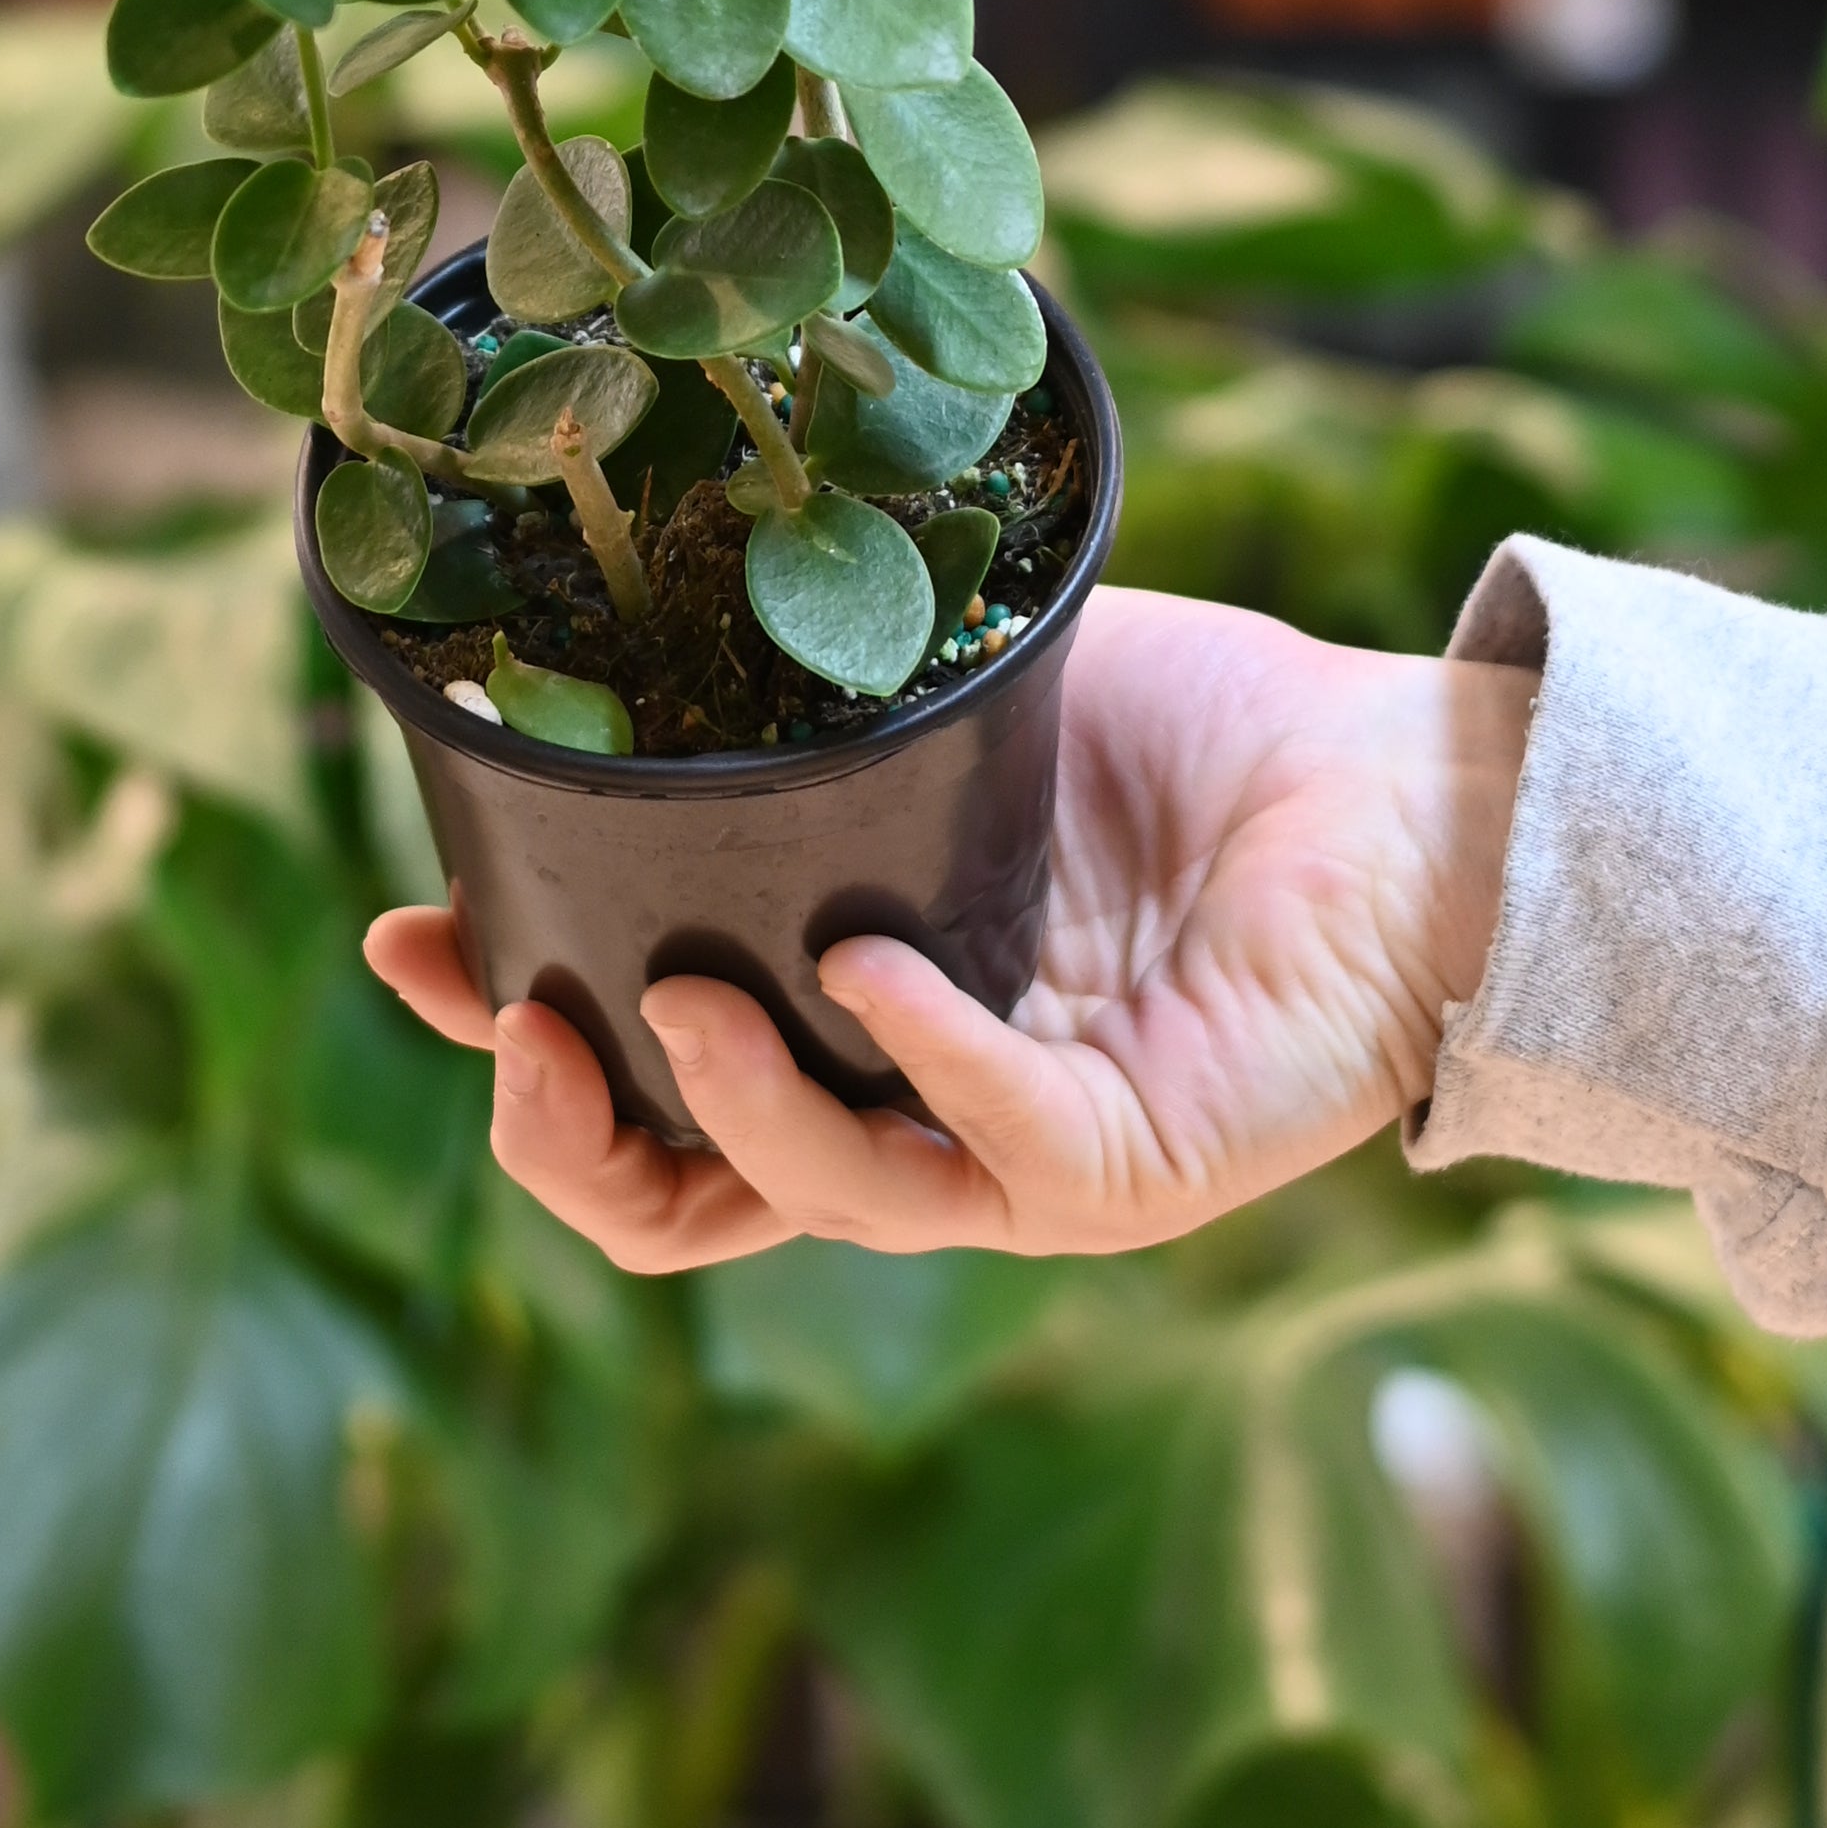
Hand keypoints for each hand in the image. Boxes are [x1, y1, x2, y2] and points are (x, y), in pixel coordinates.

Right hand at [360, 582, 1535, 1274]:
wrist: (1418, 783)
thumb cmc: (1213, 738)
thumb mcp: (968, 703)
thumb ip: (826, 709)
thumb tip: (654, 619)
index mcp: (859, 1024)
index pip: (651, 1085)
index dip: (517, 1040)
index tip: (408, 937)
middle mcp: (924, 1116)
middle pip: (691, 1208)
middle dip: (566, 1142)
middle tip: (502, 1027)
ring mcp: (1027, 1158)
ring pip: (819, 1207)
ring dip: (718, 1112)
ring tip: (665, 1000)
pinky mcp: (1140, 1164)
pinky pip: (997, 1146)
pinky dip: (914, 1059)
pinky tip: (864, 965)